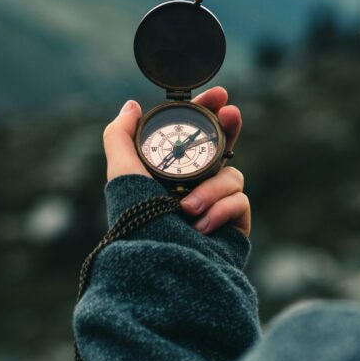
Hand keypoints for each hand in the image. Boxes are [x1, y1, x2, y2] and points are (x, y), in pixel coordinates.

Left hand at [102, 89, 247, 236]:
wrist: (160, 266)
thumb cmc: (138, 221)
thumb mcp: (121, 173)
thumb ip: (120, 136)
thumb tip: (131, 105)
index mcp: (171, 173)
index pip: (195, 135)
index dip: (208, 112)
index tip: (219, 94)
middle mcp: (195, 186)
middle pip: (223, 147)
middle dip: (229, 127)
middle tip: (232, 112)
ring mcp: (216, 206)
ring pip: (231, 175)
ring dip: (211, 188)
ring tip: (187, 209)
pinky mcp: (234, 225)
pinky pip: (239, 201)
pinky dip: (220, 210)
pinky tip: (201, 226)